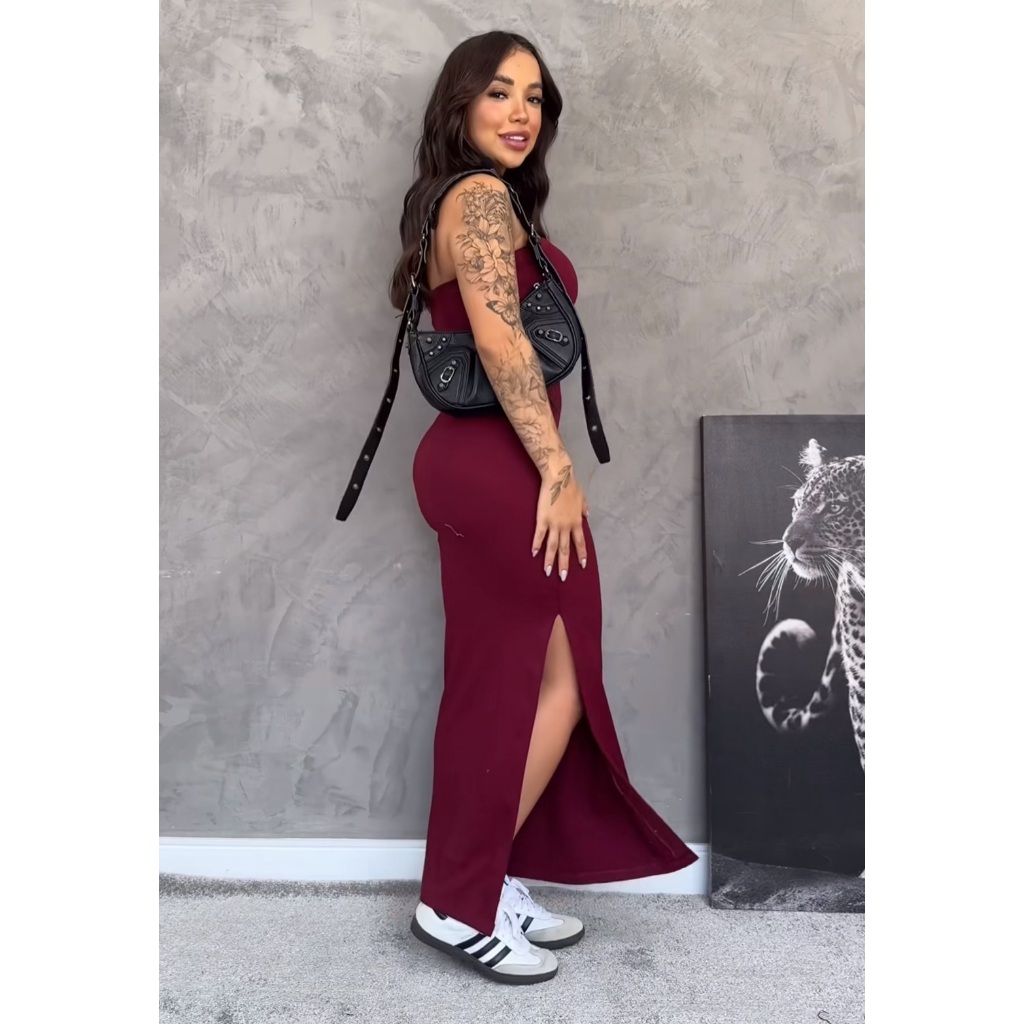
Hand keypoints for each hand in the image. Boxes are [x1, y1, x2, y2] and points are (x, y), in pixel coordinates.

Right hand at [531, 462, 587, 579]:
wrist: (559, 478)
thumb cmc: (571, 485)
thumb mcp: (582, 497)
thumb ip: (584, 508)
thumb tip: (587, 515)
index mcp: (576, 521)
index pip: (580, 542)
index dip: (581, 554)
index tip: (582, 565)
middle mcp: (566, 526)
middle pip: (566, 549)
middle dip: (564, 564)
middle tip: (563, 577)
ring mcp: (554, 524)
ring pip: (552, 546)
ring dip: (550, 560)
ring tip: (547, 572)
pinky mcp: (542, 519)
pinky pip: (539, 535)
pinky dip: (537, 545)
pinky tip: (534, 554)